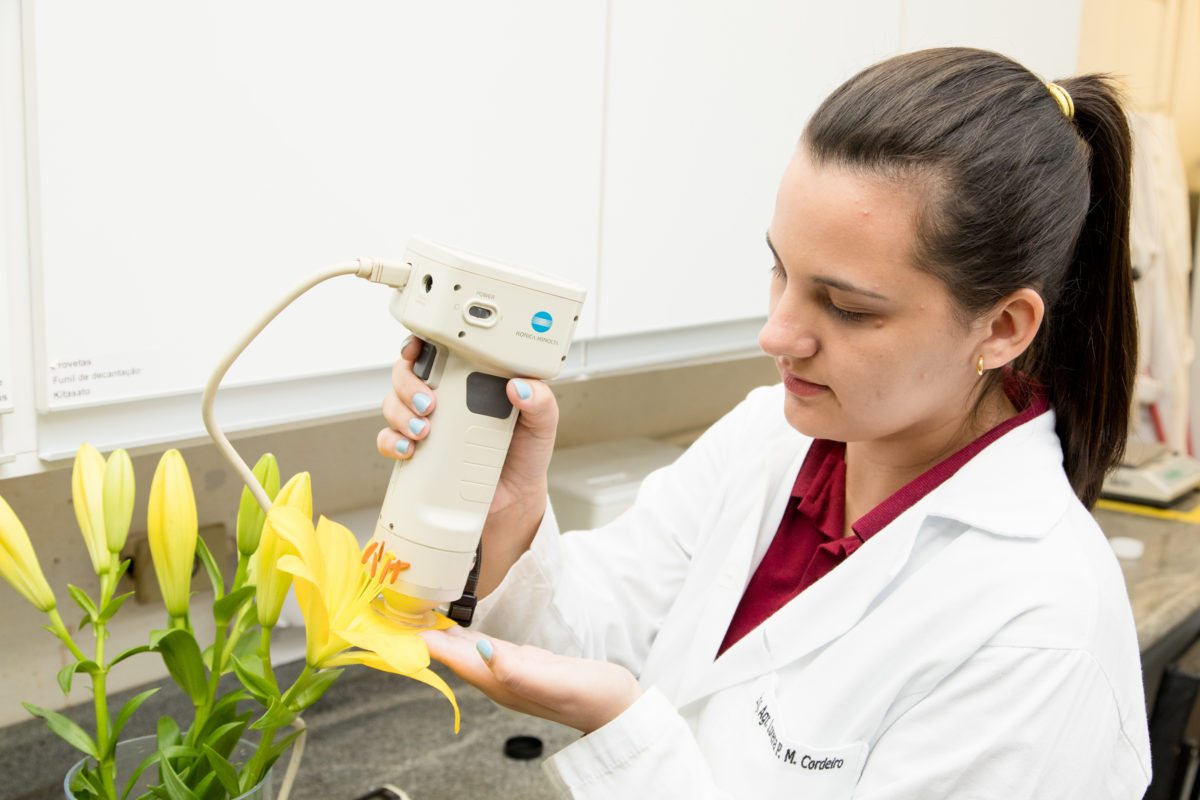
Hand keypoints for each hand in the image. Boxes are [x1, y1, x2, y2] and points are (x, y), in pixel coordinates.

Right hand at [377, 337, 559, 592]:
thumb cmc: (525, 455)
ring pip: (392, 404)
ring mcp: (426, 426)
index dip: (419, 345)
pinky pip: (388, 440)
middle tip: (429, 402)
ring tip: (422, 429)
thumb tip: (521, 386)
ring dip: (400, 412)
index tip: (416, 349)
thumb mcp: (541, 425)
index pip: (437, 352)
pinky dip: (391, 442)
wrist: (514, 501)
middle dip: (408, 383)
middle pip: (406, 374)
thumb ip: (541, 402)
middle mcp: (444, 399)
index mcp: (470, 381)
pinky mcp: (416, 454)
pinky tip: (408, 449)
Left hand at [420, 626, 642, 733]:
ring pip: (465, 651)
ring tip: (419, 616)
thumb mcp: (558, 681)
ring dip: (441, 635)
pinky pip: (484, 648)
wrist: (618, 708)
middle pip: (451, 656)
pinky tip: (460, 628)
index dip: (424, 642)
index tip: (397, 624)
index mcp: (502, 682)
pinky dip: (465, 636)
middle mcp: (500, 679)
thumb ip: (520, 669)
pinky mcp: (524, 663)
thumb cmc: (593, 697)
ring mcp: (511, 672)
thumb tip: (484, 650)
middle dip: (424, 636)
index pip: (452, 659)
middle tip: (398, 611)